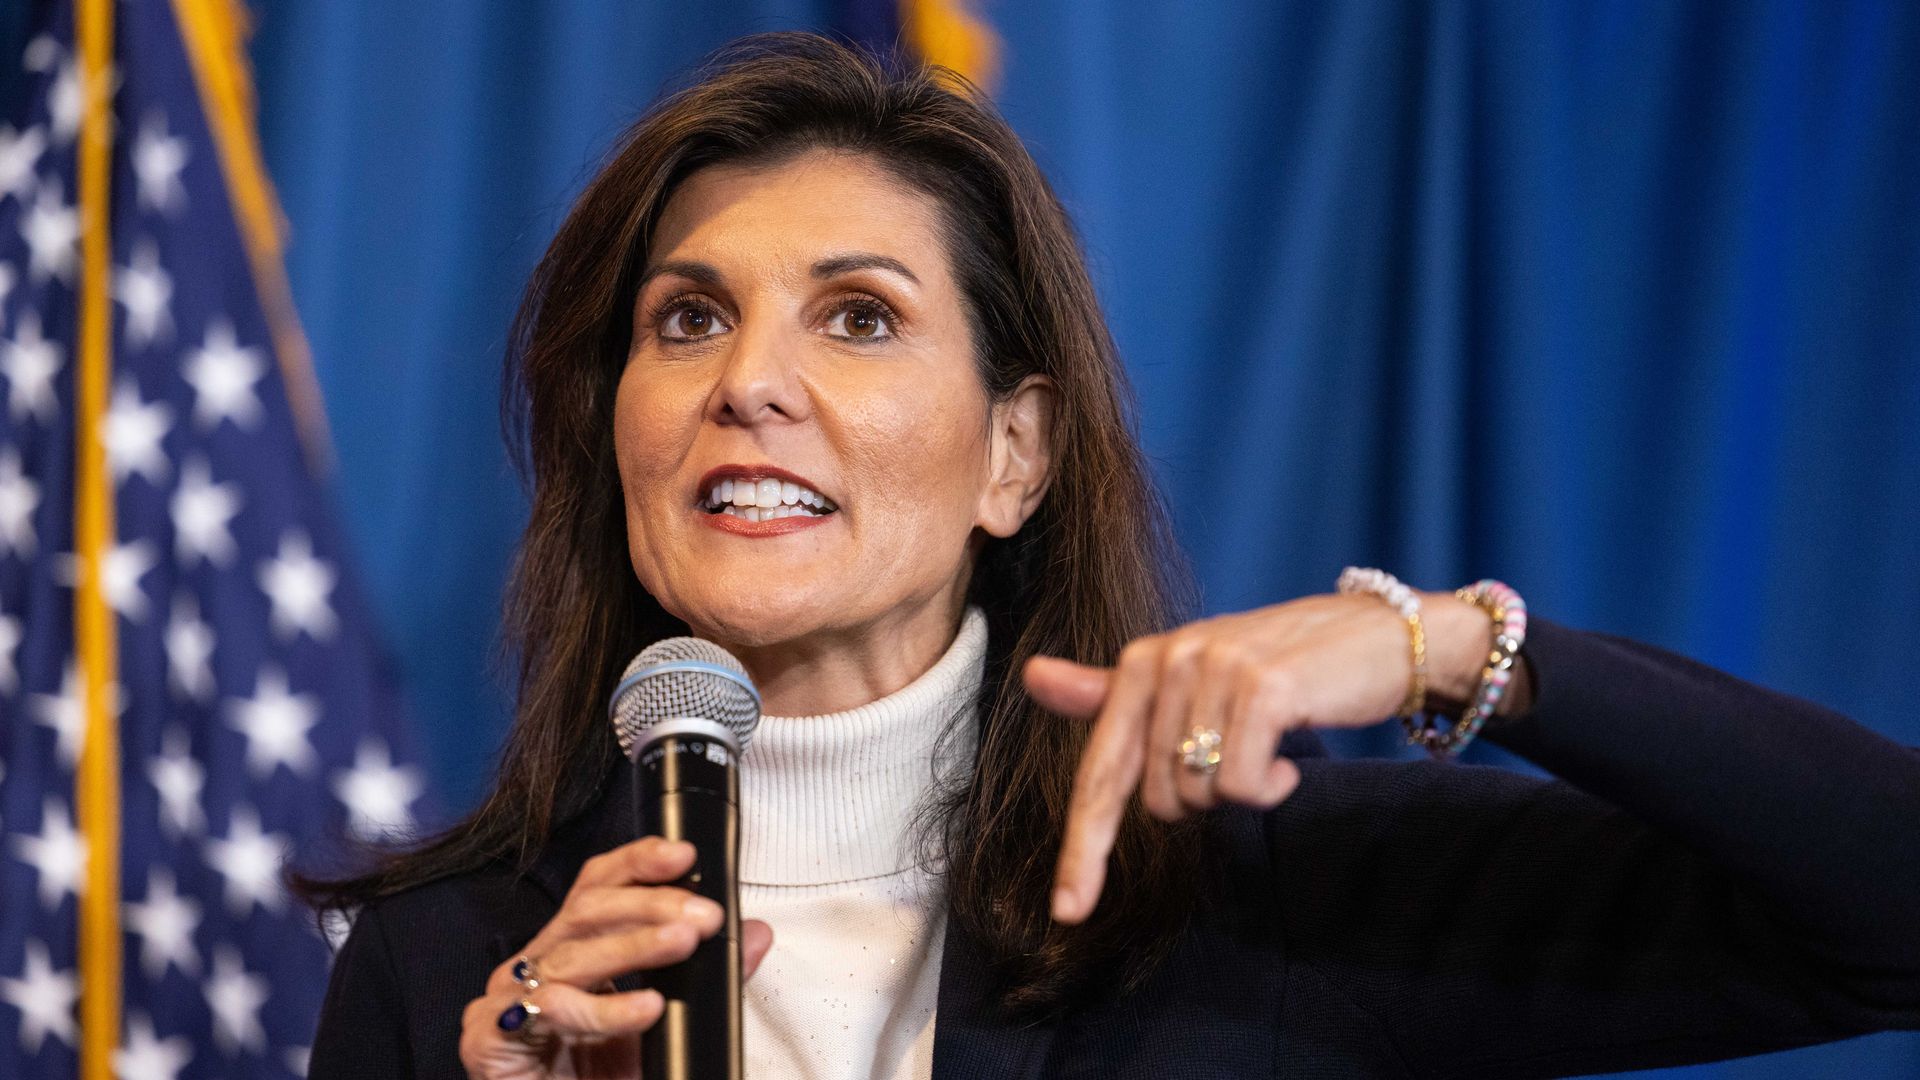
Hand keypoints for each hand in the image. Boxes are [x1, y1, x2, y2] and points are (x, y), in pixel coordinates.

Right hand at [458, 837, 773, 1078]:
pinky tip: (647, 1008)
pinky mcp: (489, 1037)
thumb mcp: (664, 1026)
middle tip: (703, 915)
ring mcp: (509, 999)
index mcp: (570, 949)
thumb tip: (757, 935)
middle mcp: (536, 965)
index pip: (597, 887)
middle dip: (650, 904)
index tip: (685, 855)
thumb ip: (708, 980)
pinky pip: (553, 1012)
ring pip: (574, 954)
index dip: (637, 863)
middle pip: (587, 909)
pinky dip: (607, 1009)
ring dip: (636, 945)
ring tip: (683, 943)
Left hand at [1025, 591, 1518, 924]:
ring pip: (1201, 794)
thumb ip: (1113, 689)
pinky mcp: (1264, 688)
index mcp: (1140, 661)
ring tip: (1271, 749)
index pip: (1099, 773)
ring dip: (1242, 790)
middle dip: (1203, 800)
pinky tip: (1292, 761)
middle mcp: (1169, 657)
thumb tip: (1034, 676)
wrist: (1382, 636)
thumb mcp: (1195, 676)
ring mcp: (1215, 668)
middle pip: (1159, 797)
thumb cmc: (1284, 664)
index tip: (1069, 911)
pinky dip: (1274, 787)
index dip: (1084, 849)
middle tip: (1245, 757)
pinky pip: (1245, 786)